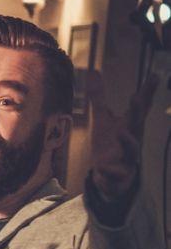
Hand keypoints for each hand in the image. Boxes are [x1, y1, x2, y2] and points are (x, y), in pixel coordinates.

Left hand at [89, 70, 157, 201]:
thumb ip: (99, 97)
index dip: (147, 93)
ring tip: (121, 133)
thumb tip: (93, 71)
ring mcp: (128, 158)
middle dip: (139, 112)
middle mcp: (133, 139)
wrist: (110, 177)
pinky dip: (109, 170)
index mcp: (130, 125)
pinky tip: (100, 166)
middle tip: (137, 98)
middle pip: (138, 125)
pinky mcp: (119, 174)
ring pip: (132, 149)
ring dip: (128, 141)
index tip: (155, 76)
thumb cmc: (110, 143)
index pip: (140, 108)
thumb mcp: (102, 119)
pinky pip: (115, 173)